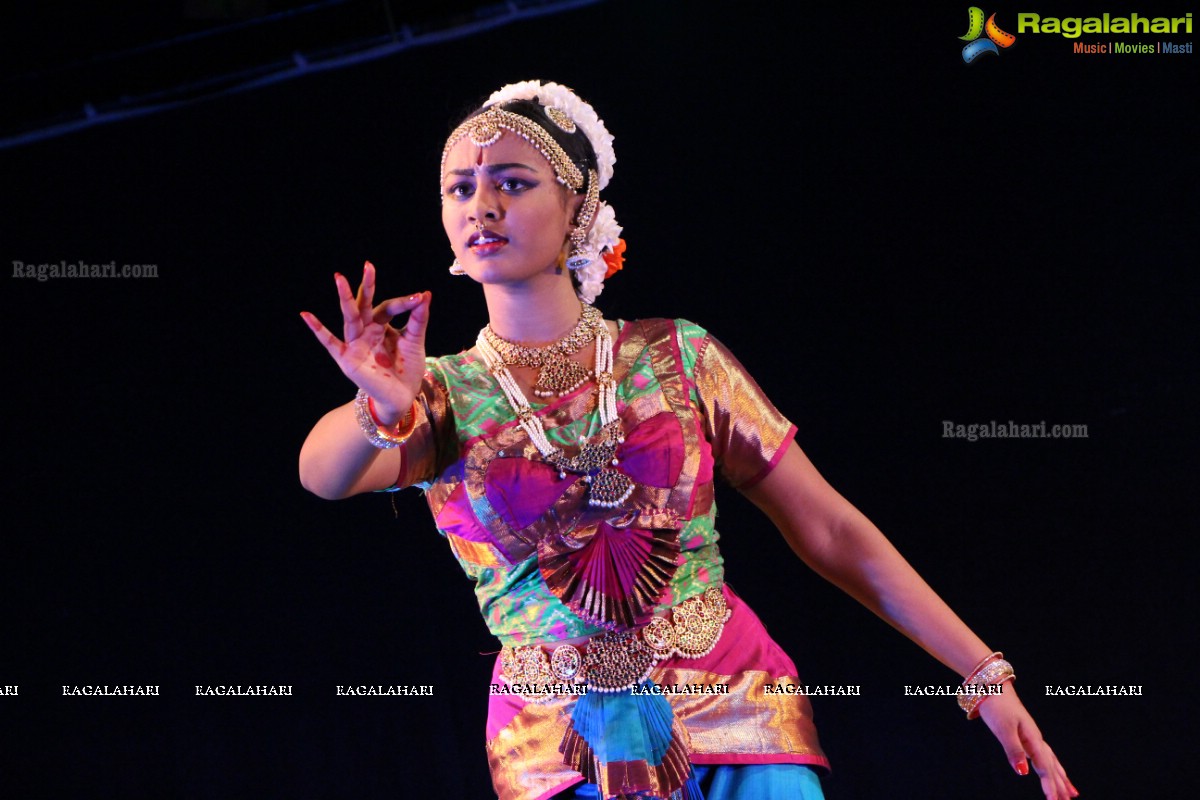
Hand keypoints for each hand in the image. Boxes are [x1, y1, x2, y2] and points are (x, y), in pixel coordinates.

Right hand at [300, 261, 430, 422]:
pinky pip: (330, 343)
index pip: (389, 307)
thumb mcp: (415, 342)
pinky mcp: (347, 358)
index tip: (419, 297)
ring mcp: (355, 343)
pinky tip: (306, 315)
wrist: (401, 397)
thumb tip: (425, 294)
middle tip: (368, 265)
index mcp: (382, 325)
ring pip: (350, 317)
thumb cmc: (407, 369)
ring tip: (340, 279)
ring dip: (346, 298)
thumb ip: (418, 320)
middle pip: (365, 304)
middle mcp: (367, 331)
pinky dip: (318, 330)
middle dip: (367, 286)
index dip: (404, 303)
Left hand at [979, 684, 1077, 798]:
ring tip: (1071, 793)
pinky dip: (1051, 766)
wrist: (991, 685)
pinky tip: (1052, 771)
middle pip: (1052, 767)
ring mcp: (1032, 736)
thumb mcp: (1002, 729)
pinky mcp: (1026, 734)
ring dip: (1060, 778)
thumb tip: (1024, 772)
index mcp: (1032, 738)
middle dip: (1060, 786)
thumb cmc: (996, 706)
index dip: (1049, 785)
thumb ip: (1013, 750)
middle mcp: (1036, 738)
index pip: (1044, 767)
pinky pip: (1044, 755)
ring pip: (1051, 761)